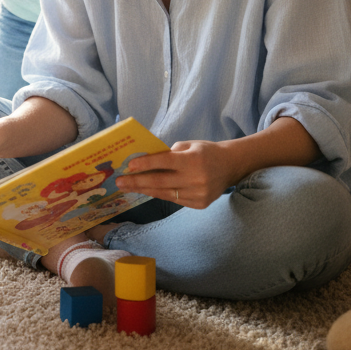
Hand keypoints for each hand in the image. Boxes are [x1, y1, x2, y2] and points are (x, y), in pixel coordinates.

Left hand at [114, 140, 237, 208]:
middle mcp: (196, 179)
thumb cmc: (206, 152)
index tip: (129, 166)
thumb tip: (146, 162)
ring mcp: (198, 194)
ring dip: (144, 190)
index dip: (146, 164)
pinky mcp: (199, 204)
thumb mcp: (190, 145)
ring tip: (128, 187)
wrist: (231, 166)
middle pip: (160, 182)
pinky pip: (174, 200)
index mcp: (193, 159)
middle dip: (137, 182)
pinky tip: (146, 191)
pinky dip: (159, 194)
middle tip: (119, 182)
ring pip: (164, 194)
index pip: (165, 162)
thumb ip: (170, 153)